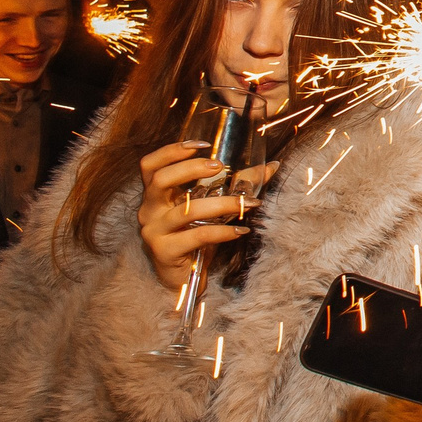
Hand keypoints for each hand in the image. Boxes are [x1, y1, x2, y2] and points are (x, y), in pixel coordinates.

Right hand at [136, 140, 252, 291]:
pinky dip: (223, 232)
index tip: (203, 144)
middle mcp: (149, 210)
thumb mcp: (211, 207)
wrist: (182, 278)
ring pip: (186, 211)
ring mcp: (154, 232)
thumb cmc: (194, 236)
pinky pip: (197, 237)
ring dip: (222, 204)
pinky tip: (241, 230)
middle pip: (161, 180)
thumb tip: (271, 166)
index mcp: (155, 195)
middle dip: (191, 169)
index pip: (150, 165)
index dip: (172, 151)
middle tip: (220, 167)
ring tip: (247, 203)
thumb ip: (237, 185)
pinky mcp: (164, 252)